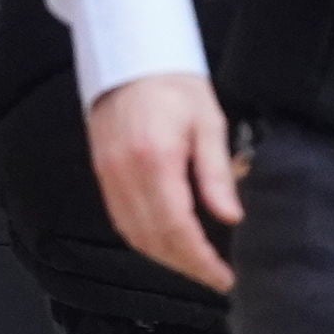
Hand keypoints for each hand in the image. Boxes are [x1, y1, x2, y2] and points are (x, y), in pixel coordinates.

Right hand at [87, 72, 241, 292]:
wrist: (131, 55)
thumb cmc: (174, 84)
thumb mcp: (209, 123)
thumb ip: (217, 174)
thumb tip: (230, 217)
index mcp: (155, 160)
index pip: (177, 228)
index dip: (201, 260)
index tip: (224, 277)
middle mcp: (126, 174)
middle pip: (153, 240)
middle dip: (186, 266)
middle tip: (216, 277)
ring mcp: (109, 176)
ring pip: (134, 236)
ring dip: (165, 258)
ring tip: (196, 265)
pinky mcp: (102, 174)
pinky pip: (121, 221)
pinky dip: (145, 240)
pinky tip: (168, 244)